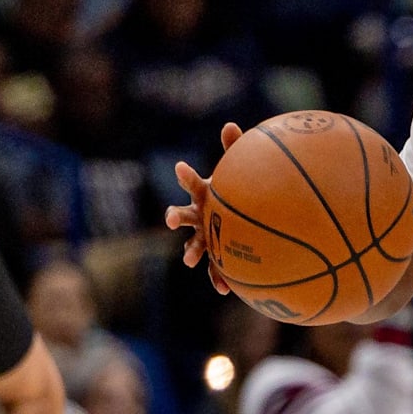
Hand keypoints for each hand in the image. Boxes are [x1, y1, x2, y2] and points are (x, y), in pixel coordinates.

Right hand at [164, 122, 242, 293]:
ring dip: (192, 251)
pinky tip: (226, 289)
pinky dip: (220, 277)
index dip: (186, 175)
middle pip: (184, 215)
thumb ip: (235, 150)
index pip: (193, 183)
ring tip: (190, 259)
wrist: (243, 218)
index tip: (180, 165)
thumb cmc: (239, 192)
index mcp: (204, 196)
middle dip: (175, 215)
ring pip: (195, 244)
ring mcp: (206, 237)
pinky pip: (218, 267)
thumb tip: (231, 124)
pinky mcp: (218, 255)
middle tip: (170, 217)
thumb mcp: (238, 172)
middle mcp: (200, 217)